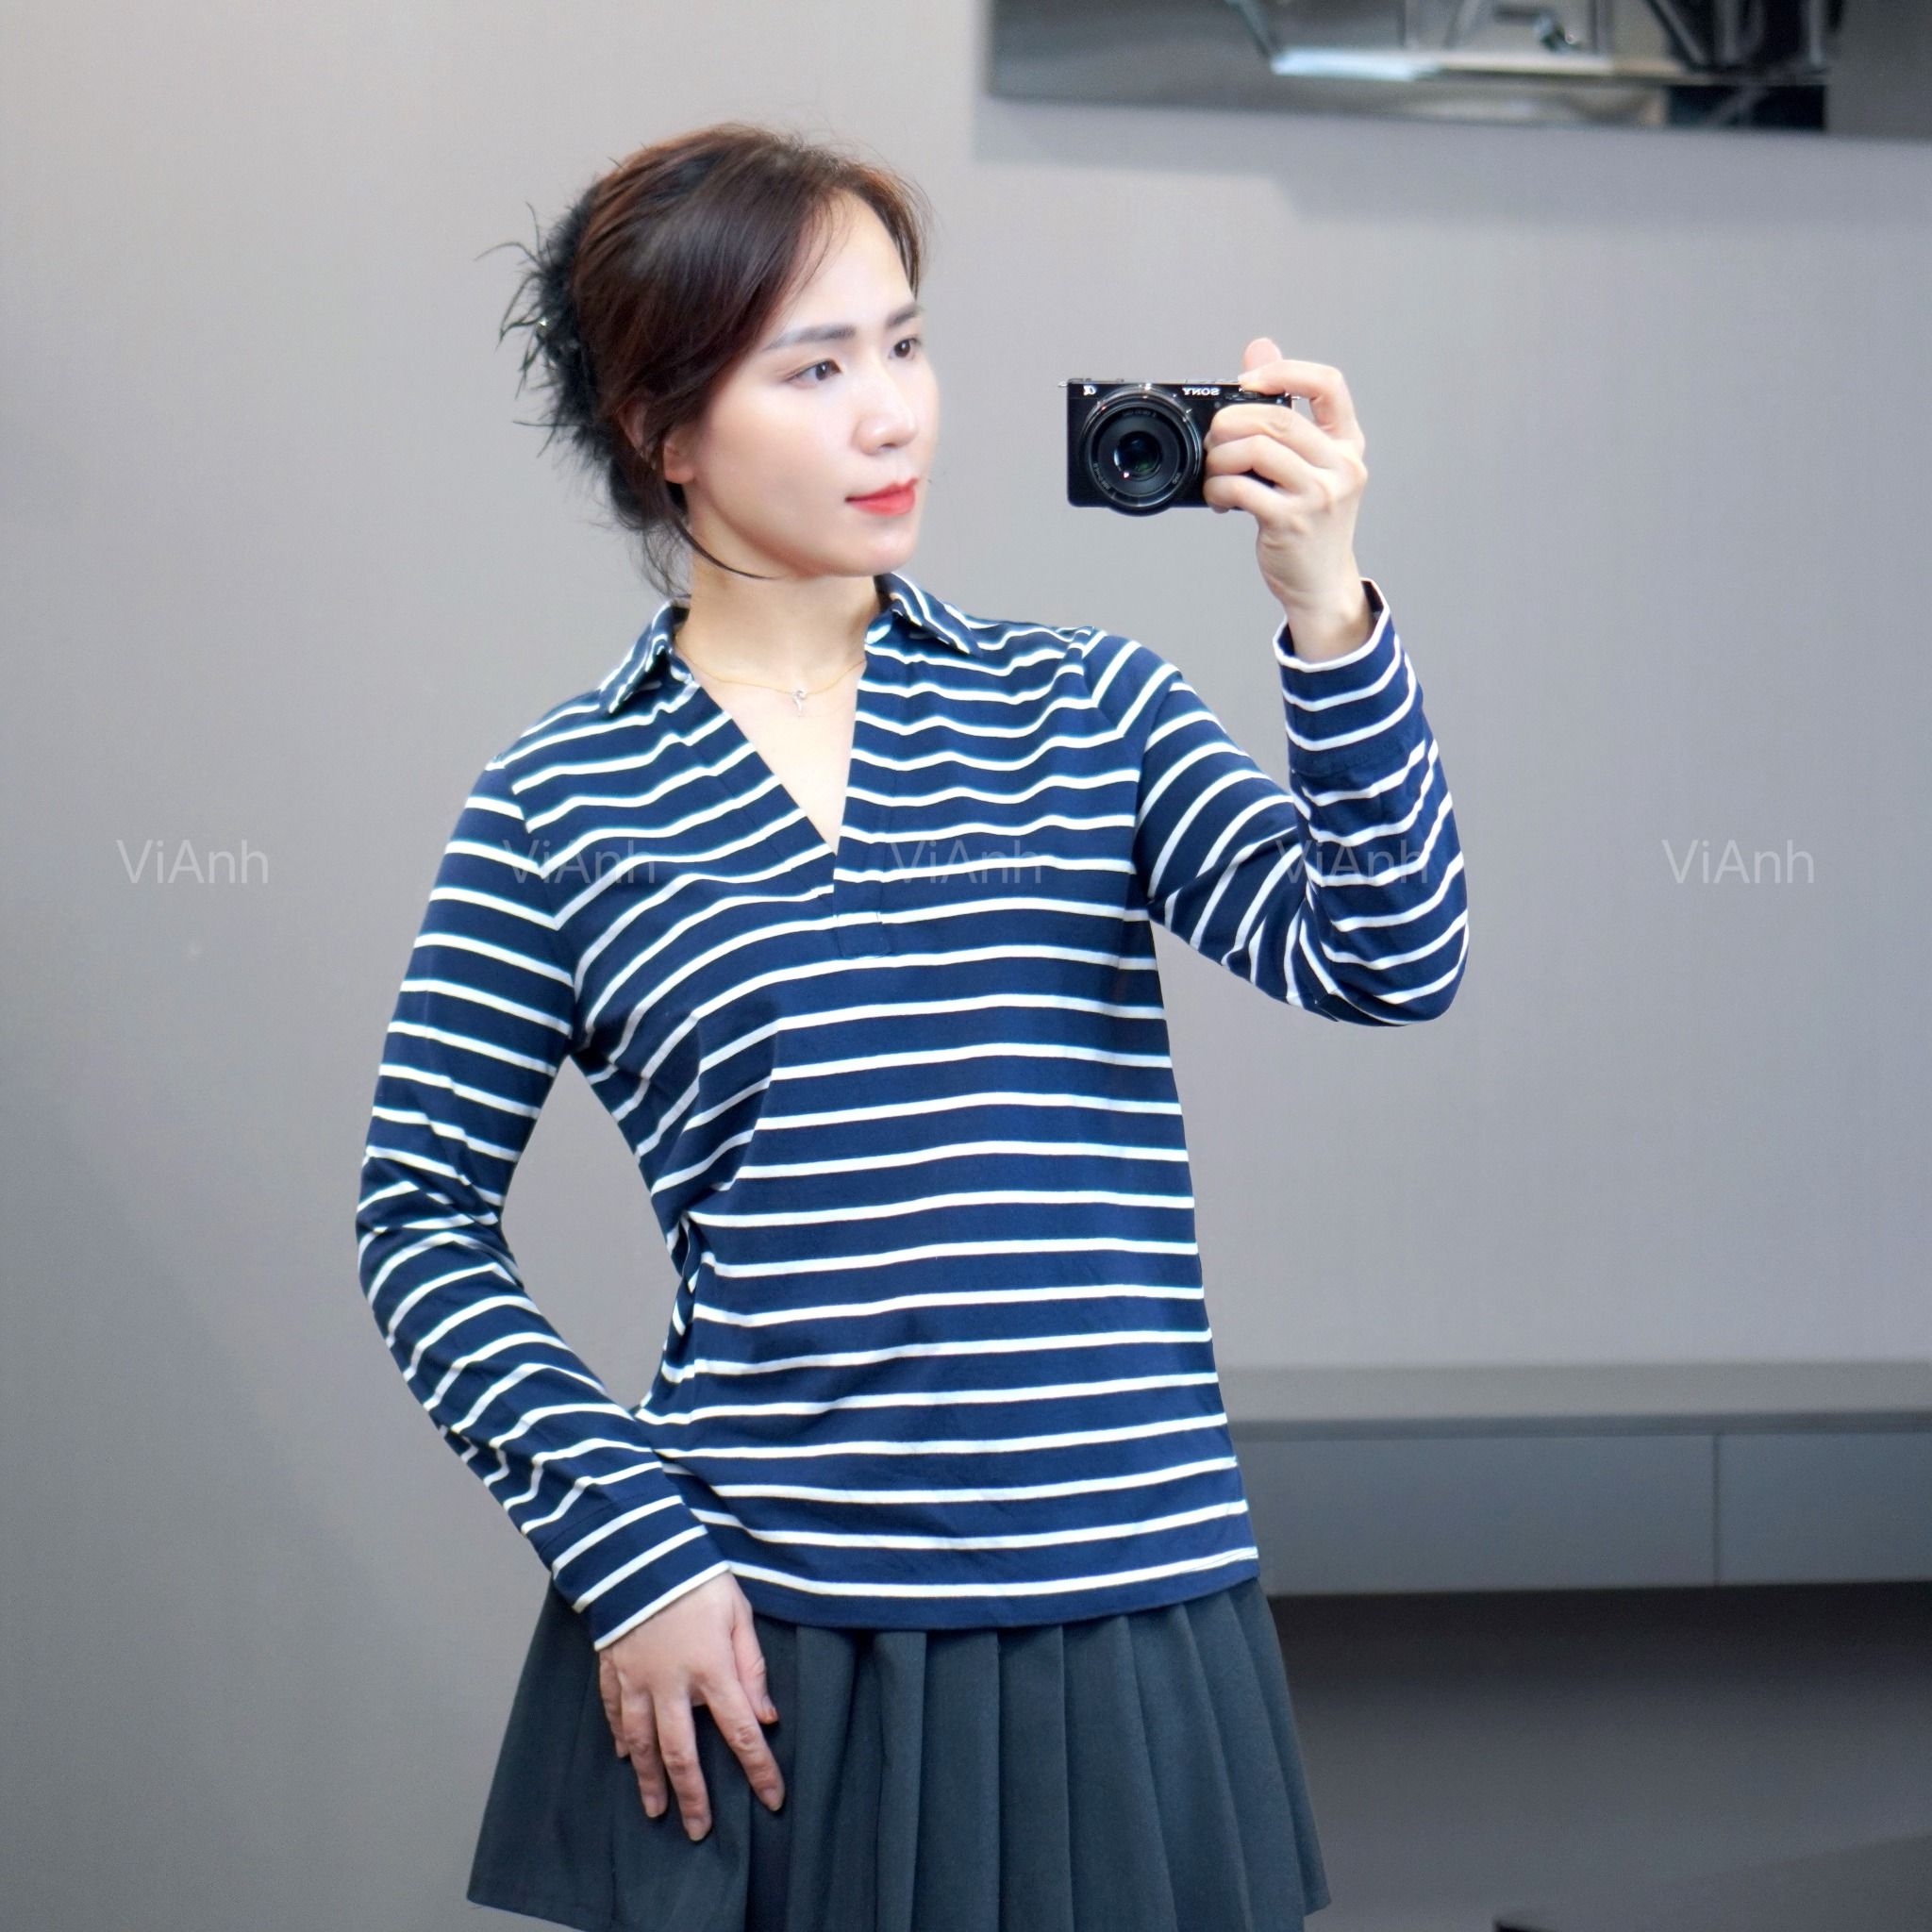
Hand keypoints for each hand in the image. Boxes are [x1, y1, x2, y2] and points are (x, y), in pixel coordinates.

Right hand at [597, 1569, 784, 1837]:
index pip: (741, 1732)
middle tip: (699, 1832)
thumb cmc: (697, 1576)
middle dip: (693, 1797)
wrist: (638, 1548)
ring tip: (655, 1811)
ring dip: (650, 1781)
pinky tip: (625, 1758)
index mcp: (712, 1670)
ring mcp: (637, 1679)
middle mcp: (672, 1684)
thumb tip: (768, 1716)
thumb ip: (752, 1666)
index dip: (759, 1769)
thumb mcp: (738, 1613)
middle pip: (683, 1753)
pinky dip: (620, 1738)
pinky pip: (614, 1711)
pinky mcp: (613, 1666)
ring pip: (642, 1744)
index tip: (772, 1800)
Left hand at [1203, 337, 1371, 648]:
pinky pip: (1243, 488)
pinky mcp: (1292, 522)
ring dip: (1221, 456)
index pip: (1328, 384)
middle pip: (1278, 417)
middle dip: (1233, 421)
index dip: (1284, 370)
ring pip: (1258, 449)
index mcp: (1347, 445)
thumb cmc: (1310, 522)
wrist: (1321, 584)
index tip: (1248, 380)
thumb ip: (1287, 411)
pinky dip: (1219, 488)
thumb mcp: (1309, 465)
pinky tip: (1220, 498)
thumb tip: (1258, 347)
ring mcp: (1319, 495)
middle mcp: (1340, 466)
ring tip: (1214, 471)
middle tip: (1214, 438)